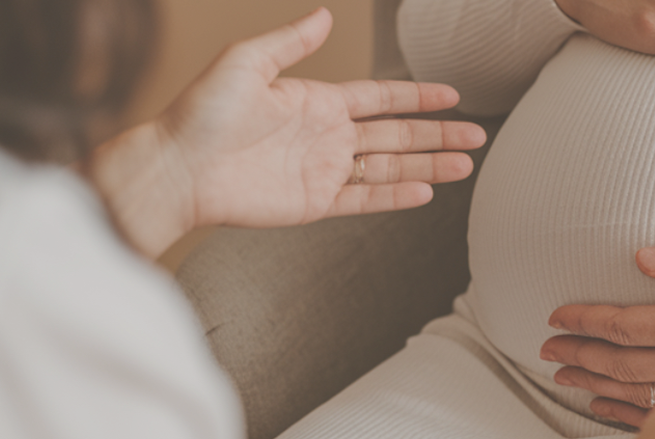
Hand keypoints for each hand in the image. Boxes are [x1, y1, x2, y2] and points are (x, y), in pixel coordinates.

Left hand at [89, 8, 485, 257]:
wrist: (179, 167)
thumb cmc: (202, 112)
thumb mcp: (247, 62)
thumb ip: (291, 43)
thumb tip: (324, 15)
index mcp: (317, 101)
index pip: (380, 98)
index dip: (417, 97)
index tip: (452, 96)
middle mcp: (327, 136)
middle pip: (396, 134)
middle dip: (438, 134)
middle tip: (476, 136)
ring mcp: (324, 171)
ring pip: (390, 167)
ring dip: (429, 165)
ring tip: (465, 165)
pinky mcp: (316, 203)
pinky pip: (365, 198)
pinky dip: (396, 195)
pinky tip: (426, 191)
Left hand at [542, 238, 654, 426]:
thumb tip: (644, 259)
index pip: (632, 325)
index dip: (593, 320)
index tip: (559, 315)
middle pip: (627, 365)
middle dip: (584, 355)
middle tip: (548, 348)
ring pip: (640, 391)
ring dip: (598, 382)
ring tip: (564, 374)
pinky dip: (629, 413)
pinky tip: (604, 409)